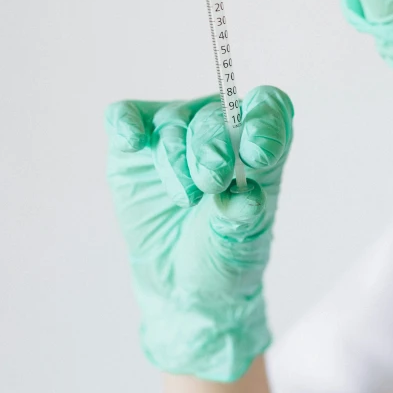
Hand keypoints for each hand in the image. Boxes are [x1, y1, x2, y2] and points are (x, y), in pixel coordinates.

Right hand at [105, 85, 292, 381]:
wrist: (182, 285)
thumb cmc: (222, 255)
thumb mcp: (241, 244)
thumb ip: (243, 216)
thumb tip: (245, 196)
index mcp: (256, 147)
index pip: (267, 108)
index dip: (264, 120)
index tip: (257, 153)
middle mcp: (217, 132)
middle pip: (216, 115)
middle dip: (212, 146)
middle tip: (211, 180)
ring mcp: (173, 136)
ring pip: (173, 121)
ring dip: (176, 155)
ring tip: (184, 197)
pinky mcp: (132, 148)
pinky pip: (125, 117)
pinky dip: (126, 123)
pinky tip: (132, 140)